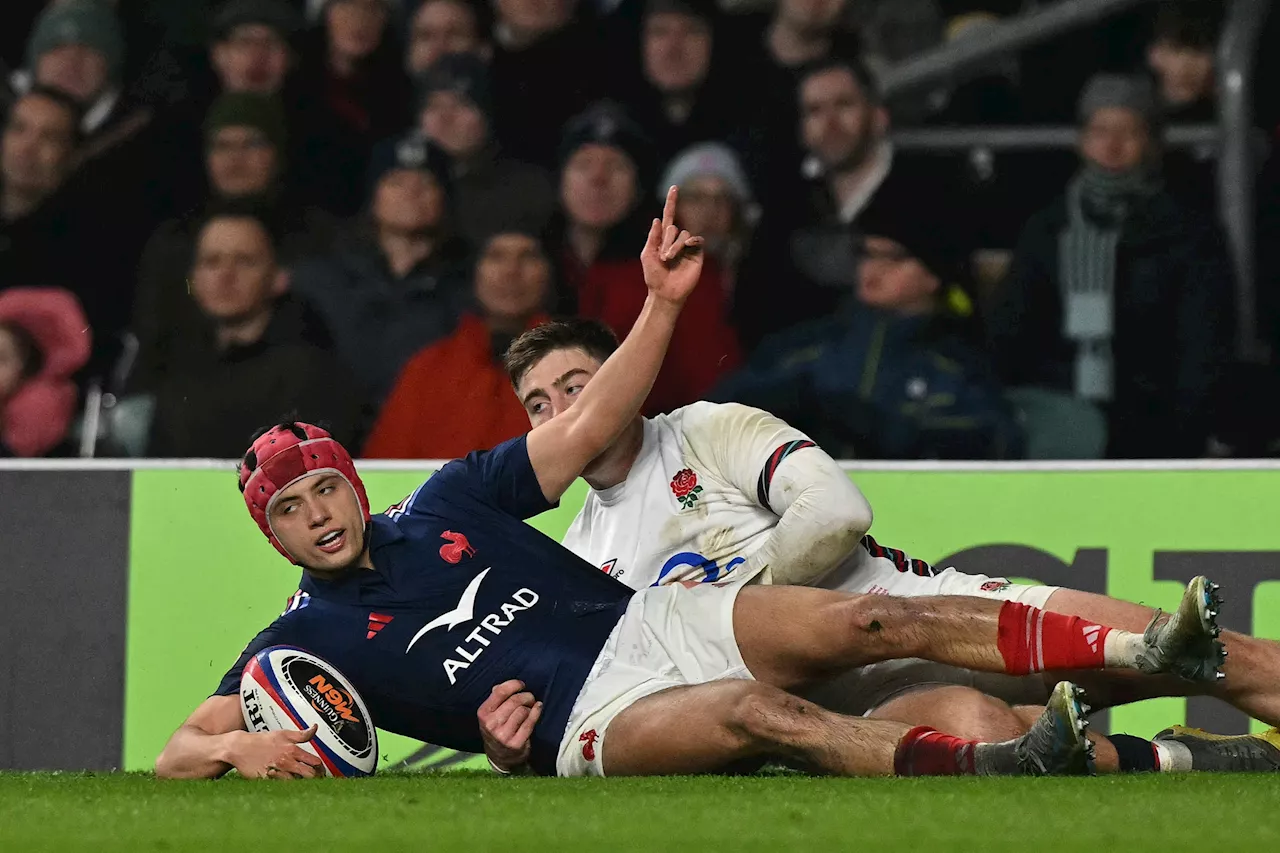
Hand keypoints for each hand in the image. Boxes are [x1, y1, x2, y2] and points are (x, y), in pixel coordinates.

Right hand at [232, 724, 322, 779]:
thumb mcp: (283, 734)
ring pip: (297, 782)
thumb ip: (301, 734)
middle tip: (316, 781)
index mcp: (293, 750)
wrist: (239, 747)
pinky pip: (281, 786)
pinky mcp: (267, 780)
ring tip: (303, 784)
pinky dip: (287, 787)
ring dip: (302, 784)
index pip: (315, 762)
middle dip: (316, 779)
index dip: (321, 768)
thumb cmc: (262, 741)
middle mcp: (286, 761)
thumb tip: (315, 728)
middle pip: (310, 775)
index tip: (321, 771)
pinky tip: (289, 786)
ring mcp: (277, 771)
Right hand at [478, 680, 541, 772]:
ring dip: (529, 706)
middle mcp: (491, 724)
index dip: (514, 685)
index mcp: (484, 713)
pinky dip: (536, 712)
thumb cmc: (497, 729)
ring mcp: (503, 735)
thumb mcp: (490, 714)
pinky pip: (530, 722)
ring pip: (522, 710)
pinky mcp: (516, 743)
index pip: (500, 692)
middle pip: (514, 701)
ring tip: (529, 709)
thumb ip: (495, 698)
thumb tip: (502, 685)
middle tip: (529, 697)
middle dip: (525, 696)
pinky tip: (538, 708)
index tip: (521, 685)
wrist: (499, 757)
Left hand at [640, 185, 704, 305]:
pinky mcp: (697, 254)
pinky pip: (696, 239)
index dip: (672, 202)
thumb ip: (653, 236)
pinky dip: (690, 242)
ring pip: (683, 234)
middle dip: (666, 240)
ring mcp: (687, 247)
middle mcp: (676, 240)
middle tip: (663, 257)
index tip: (674, 187)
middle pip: (673, 227)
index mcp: (663, 238)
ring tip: (669, 259)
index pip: (669, 216)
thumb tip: (658, 218)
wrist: (665, 292)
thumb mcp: (647, 254)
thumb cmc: (653, 276)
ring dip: (674, 246)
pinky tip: (686, 248)